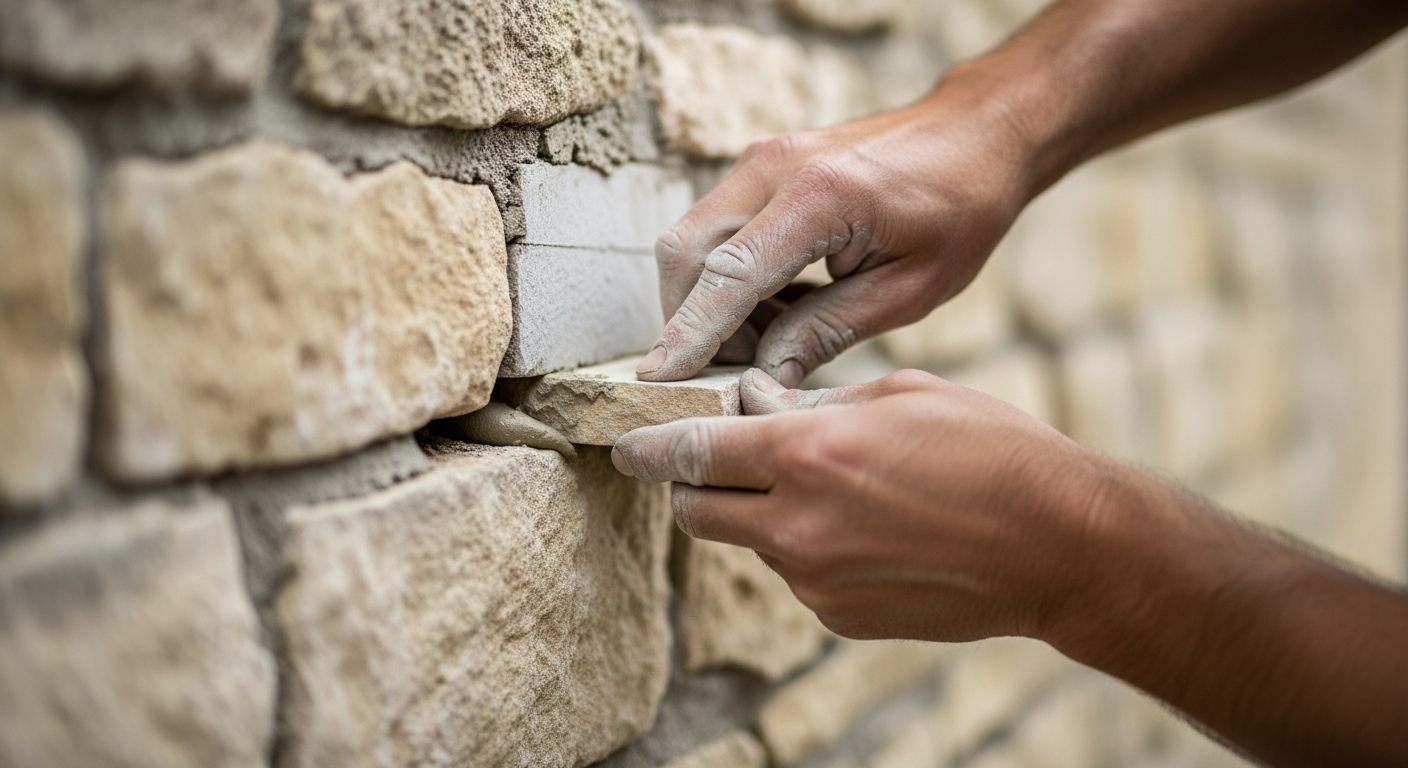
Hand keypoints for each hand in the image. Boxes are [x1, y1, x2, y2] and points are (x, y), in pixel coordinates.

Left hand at [611, 368, 1128, 642]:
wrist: (1058, 546)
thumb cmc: (991, 452)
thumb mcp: (899, 395)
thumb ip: (816, 404)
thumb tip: (761, 411)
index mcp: (808, 454)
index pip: (692, 452)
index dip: (650, 447)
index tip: (628, 446)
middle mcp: (798, 524)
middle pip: (698, 512)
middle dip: (694, 486)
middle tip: (718, 461)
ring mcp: (816, 580)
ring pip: (751, 543)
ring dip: (762, 514)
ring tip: (832, 489)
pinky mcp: (839, 617)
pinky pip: (797, 575)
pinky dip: (807, 547)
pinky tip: (865, 528)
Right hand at [637, 88, 1035, 386]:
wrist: (977, 133)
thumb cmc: (960, 208)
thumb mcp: (910, 289)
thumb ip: (829, 331)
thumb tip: (763, 376)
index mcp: (819, 196)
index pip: (728, 275)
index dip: (690, 334)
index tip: (659, 380)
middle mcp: (774, 166)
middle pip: (684, 252)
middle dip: (688, 321)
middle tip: (729, 374)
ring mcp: (762, 160)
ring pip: (692, 241)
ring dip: (708, 302)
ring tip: (769, 342)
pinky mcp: (762, 167)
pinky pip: (717, 230)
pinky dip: (726, 279)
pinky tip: (778, 309)